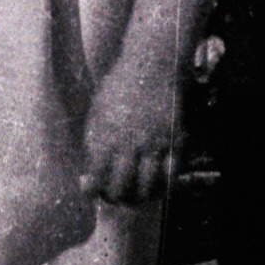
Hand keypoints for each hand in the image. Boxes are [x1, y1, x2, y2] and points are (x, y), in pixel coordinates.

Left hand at [79, 64, 184, 204]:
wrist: (150, 66)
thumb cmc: (120, 87)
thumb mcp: (97, 110)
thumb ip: (93, 141)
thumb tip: (90, 172)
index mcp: (106, 134)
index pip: (98, 176)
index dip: (94, 190)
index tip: (93, 190)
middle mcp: (130, 142)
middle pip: (122, 188)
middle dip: (117, 198)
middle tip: (117, 196)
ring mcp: (154, 143)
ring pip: (147, 187)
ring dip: (141, 197)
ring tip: (136, 196)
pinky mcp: (175, 140)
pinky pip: (172, 174)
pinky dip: (164, 186)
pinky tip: (158, 185)